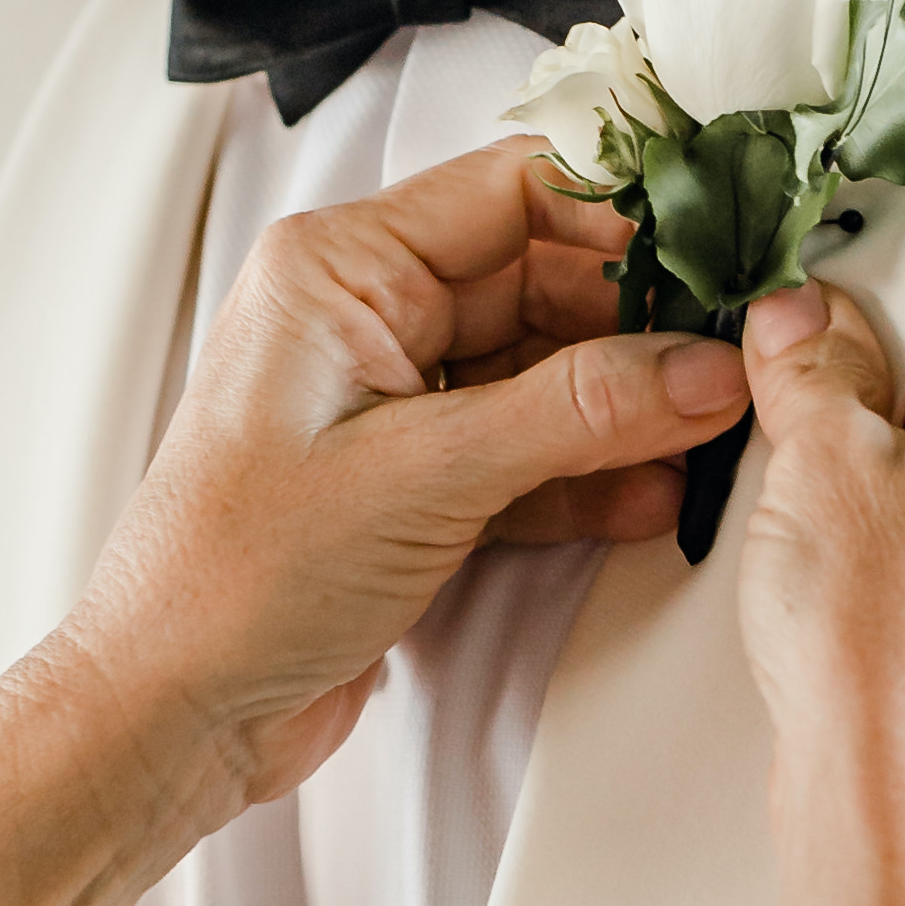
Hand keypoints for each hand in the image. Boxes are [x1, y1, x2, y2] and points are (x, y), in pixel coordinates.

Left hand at [62, 138, 751, 823]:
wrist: (171, 712)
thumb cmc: (231, 578)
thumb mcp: (422, 476)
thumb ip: (574, 415)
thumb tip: (697, 370)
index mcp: (337, 270)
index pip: (510, 192)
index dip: (622, 217)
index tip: (716, 251)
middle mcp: (363, 320)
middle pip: (542, 282)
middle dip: (640, 328)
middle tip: (733, 361)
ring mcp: (391, 404)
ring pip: (544, 373)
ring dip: (625, 410)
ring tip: (713, 434)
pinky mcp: (414, 483)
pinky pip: (527, 452)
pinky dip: (588, 474)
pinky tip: (654, 496)